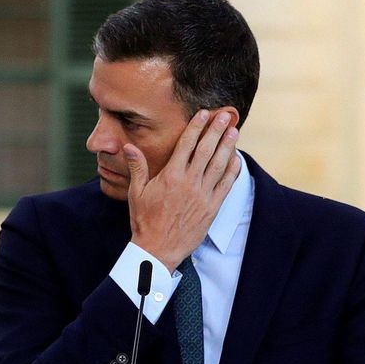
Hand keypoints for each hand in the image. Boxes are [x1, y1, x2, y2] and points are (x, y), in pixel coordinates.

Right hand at [124, 109, 241, 270]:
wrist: (158, 249)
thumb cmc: (145, 220)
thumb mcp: (137, 192)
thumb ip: (137, 167)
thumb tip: (128, 146)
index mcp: (171, 176)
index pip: (186, 145)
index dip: (197, 127)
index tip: (204, 114)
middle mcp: (189, 183)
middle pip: (206, 150)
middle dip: (216, 131)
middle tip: (224, 115)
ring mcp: (203, 195)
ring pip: (219, 165)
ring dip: (228, 146)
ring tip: (233, 131)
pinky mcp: (212, 208)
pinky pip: (226, 185)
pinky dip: (233, 170)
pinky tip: (236, 158)